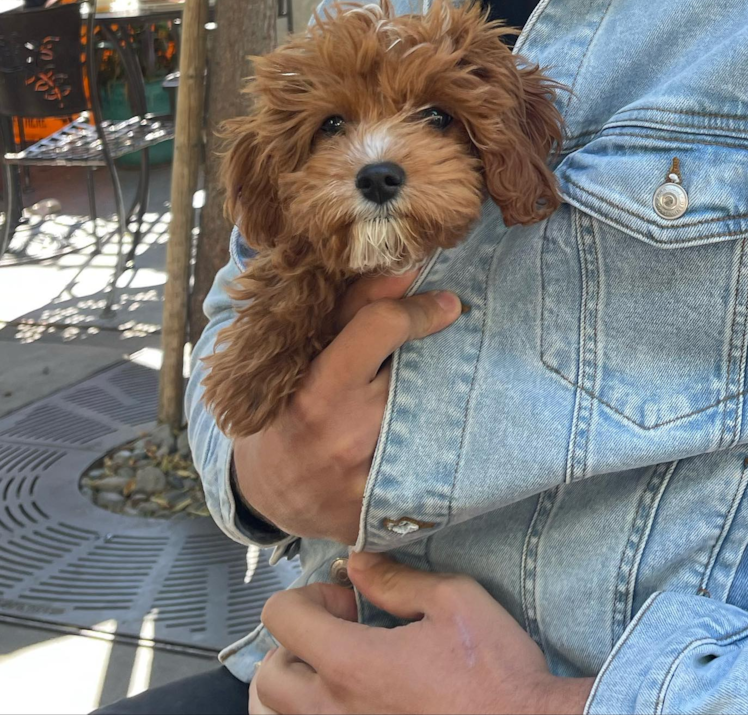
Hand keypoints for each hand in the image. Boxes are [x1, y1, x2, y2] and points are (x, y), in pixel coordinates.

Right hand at [233, 275, 462, 543]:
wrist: (269, 491)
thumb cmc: (285, 407)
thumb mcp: (301, 353)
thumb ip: (351, 310)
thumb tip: (406, 267)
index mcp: (316, 390)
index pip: (382, 328)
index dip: (421, 309)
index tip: (446, 303)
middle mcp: (345, 435)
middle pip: (418, 376)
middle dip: (436, 358)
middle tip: (447, 347)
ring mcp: (366, 480)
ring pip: (433, 421)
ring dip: (440, 398)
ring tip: (435, 389)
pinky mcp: (383, 511)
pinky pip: (431, 468)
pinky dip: (438, 443)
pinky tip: (433, 433)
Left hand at [251, 553, 595, 714]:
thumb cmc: (496, 674)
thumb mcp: (455, 602)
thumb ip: (396, 580)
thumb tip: (358, 563)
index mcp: (353, 665)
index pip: (280, 618)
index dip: (309, 597)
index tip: (348, 603)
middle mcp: (336, 713)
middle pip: (268, 674)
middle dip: (295, 644)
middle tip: (338, 636)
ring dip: (295, 687)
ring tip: (333, 674)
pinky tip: (348, 702)